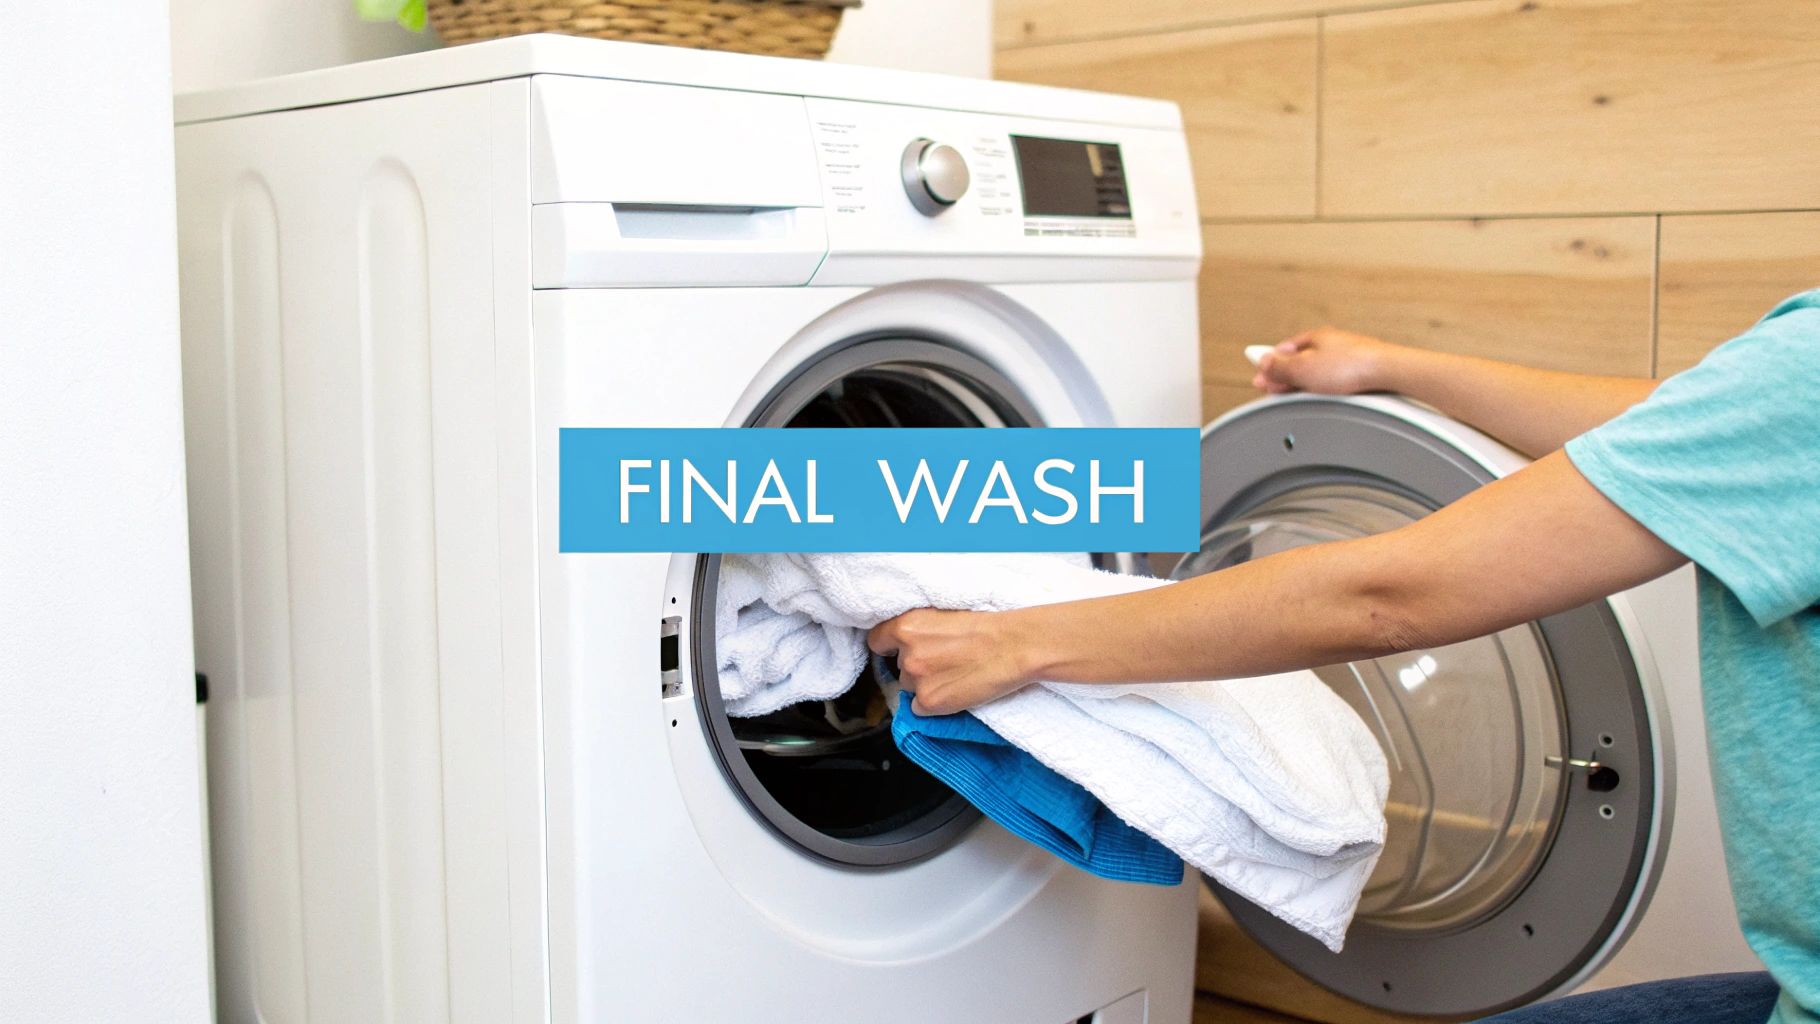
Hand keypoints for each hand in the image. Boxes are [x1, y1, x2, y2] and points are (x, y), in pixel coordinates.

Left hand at [866, 608, 1035, 715]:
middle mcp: (906, 654)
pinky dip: (934, 703)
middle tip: (943, 661)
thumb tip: (904, 641)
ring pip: (910, 687)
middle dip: (916, 666)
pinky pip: (920, 708)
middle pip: (899, 667)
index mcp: (906, 626)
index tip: (898, 649)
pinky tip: (955, 690)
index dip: (889, 646)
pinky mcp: (930, 703)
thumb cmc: (987, 627)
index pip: (877, 641)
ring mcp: (917, 681)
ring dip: (925, 685)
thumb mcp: (943, 614)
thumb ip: (919, 628)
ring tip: (954, 674)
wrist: (1013, 647)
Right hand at [1253, 327, 1399, 395]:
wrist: (1388, 373)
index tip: (1260, 377)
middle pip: (1299, 361)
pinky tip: (1322, 397)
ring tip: (1297, 397)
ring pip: (1316, 372)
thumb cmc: (1350, 366)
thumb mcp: (1303, 368)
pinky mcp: (1358, 373)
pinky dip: (1322, 389)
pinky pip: (1332, 381)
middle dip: (1285, 376)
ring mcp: (1345, 358)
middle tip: (1273, 391)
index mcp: (1315, 337)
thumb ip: (1280, 366)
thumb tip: (1264, 361)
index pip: (1283, 350)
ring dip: (1303, 384)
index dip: (1269, 365)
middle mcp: (1330, 344)